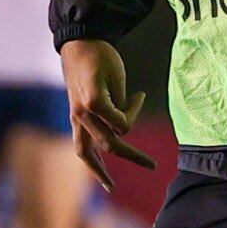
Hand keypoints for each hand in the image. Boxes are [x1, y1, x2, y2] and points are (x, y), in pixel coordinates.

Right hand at [61, 38, 154, 191]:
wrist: (77, 42)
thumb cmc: (100, 55)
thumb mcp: (117, 76)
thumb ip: (121, 104)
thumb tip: (124, 125)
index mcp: (94, 103)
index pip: (123, 124)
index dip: (135, 111)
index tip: (140, 95)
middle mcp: (82, 114)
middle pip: (110, 143)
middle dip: (132, 156)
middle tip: (153, 166)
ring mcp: (75, 117)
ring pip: (85, 152)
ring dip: (99, 170)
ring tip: (110, 186)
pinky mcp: (73, 116)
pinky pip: (79, 142)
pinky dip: (88, 157)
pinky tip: (96, 166)